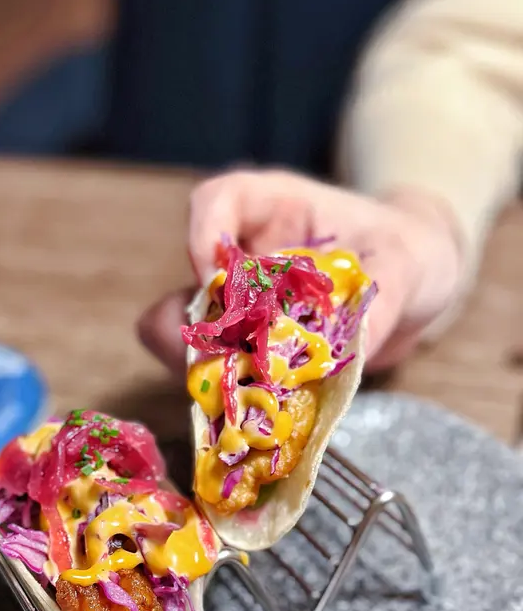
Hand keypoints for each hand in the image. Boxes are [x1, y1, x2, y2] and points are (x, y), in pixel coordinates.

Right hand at [137, 169, 463, 373]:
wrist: (417, 288)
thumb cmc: (409, 252)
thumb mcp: (408, 262)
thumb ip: (384, 294)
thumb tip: (354, 341)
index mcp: (275, 210)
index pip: (216, 202)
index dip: (204, 236)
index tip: (218, 279)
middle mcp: (247, 257)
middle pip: (193, 284)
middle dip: (202, 328)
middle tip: (229, 362)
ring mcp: (245, 307)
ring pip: (195, 335)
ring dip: (208, 367)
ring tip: (238, 393)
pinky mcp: (255, 349)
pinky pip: (223, 372)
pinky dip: (230, 394)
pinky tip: (256, 407)